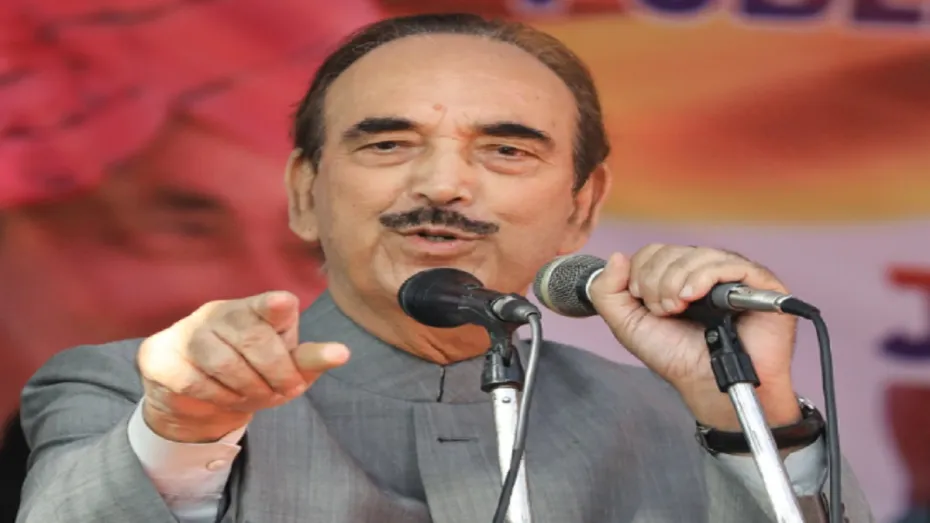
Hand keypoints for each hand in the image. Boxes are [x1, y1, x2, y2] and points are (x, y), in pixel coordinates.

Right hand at [138, 291, 349, 442]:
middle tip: (285, 391)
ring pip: (225, 363)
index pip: (268, 303)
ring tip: (256, 397)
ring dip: (248, 389)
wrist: (197, 398)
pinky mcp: (162, 356)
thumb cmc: (252, 373)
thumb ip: (309, 360)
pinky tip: (224, 397)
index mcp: (256, 309)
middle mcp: (221, 312)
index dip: (274, 306)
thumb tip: (342, 353)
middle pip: (254, 340)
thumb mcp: (286, 369)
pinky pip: (195, 381)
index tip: (282, 304)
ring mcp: (189, 330)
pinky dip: (217, 397)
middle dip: (276, 373)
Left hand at [588, 244, 801, 430]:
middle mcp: (706, 270)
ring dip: (676, 283)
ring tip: (678, 309)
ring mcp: (734, 274)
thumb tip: (616, 256)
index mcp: (678, 275)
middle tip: (664, 311)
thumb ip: (608, 292)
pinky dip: (703, 277)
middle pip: (670, 251)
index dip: (640, 275)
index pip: (653, 252)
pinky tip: (693, 297)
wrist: (709, 387)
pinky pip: (729, 263)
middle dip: (656, 283)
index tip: (646, 305)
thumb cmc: (676, 357)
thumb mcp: (628, 325)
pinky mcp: (760, 283)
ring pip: (695, 254)